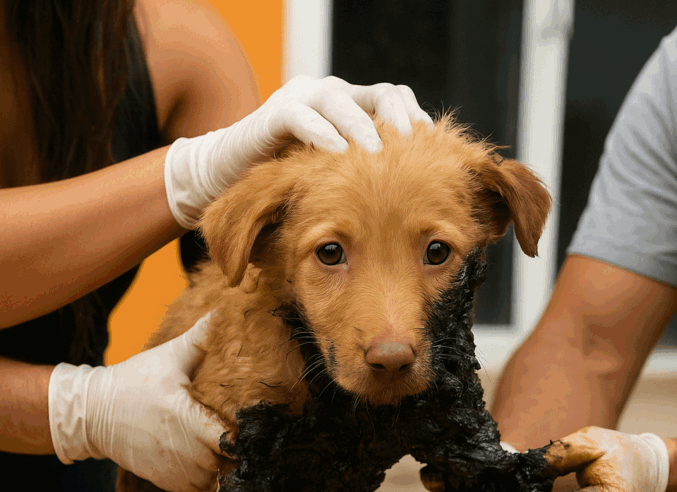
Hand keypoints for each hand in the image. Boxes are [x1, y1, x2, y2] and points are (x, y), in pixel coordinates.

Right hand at [48, 313, 225, 491]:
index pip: (231, 440)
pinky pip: (198, 491)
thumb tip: (220, 312)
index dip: (242, 436)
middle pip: (227, 464)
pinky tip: (204, 463)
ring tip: (220, 451)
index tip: (244, 426)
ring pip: (214, 482)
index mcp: (187, 418)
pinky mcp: (164, 480)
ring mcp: (173, 468)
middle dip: (234, 454)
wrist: (94, 412)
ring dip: (221, 470)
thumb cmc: (134, 381)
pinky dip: (205, 482)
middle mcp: (183, 449)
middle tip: (236, 438)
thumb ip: (198, 340)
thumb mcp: (167, 358)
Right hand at [165, 75, 433, 227]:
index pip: (394, 101)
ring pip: (341, 100)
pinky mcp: (273, 114)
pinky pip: (301, 117)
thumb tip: (412, 198)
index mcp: (351, 109)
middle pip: (379, 94)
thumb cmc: (284, 184)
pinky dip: (321, 133)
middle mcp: (330, 98)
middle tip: (414, 149)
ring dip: (362, 126)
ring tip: (378, 153)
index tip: (434, 151)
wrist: (227, 178)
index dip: (416, 121)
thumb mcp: (333, 180)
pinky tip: (337, 154)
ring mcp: (301, 101)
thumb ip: (364, 177)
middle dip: (399, 120)